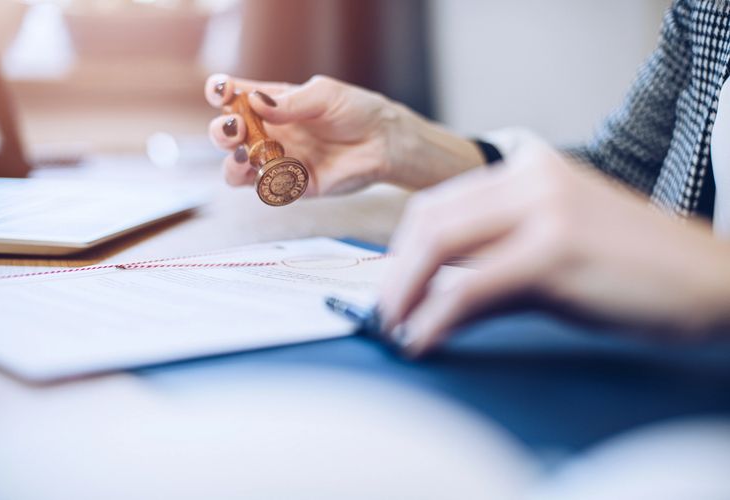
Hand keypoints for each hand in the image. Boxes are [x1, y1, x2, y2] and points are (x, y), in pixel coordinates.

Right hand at [205, 74, 483, 195]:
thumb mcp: (324, 96)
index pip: (234, 97)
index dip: (220, 93)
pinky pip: (268, 189)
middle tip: (235, 129)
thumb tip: (254, 102)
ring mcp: (279, 160)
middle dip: (222, 132)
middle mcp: (270, 133)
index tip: (220, 92)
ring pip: (238, 168)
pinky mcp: (294, 186)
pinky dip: (264, 183)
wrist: (384, 143)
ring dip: (232, 164)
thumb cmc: (357, 111)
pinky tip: (273, 173)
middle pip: (228, 134)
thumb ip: (290, 102)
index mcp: (272, 104)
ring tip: (243, 157)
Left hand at [379, 138, 729, 355]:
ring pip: (440, 248)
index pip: (439, 202)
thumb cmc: (633, 266)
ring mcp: (543, 210)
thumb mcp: (558, 238)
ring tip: (397, 328)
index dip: (403, 249)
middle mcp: (532, 177)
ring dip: (406, 294)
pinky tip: (425, 340)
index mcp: (529, 167)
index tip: (392, 285)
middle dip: (395, 273)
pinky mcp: (554, 252)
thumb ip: (498, 247)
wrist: (710, 280)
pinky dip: (436, 318)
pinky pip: (469, 288)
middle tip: (384, 312)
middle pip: (430, 220)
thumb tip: (436, 286)